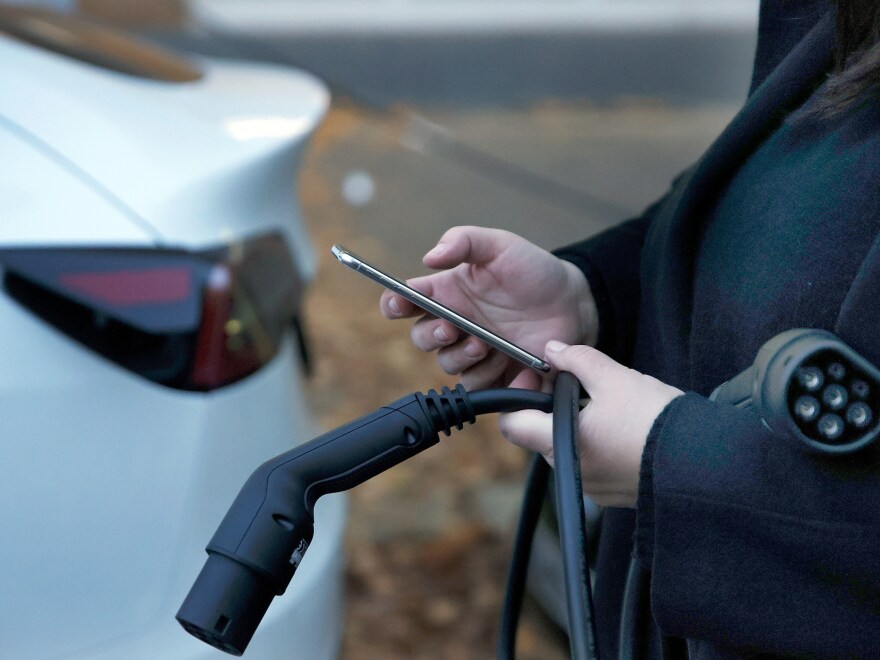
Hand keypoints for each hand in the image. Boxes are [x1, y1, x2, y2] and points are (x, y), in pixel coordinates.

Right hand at [379, 226, 597, 389]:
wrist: (575, 304)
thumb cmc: (534, 271)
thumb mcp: (500, 245)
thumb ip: (464, 241)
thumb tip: (430, 257)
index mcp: (447, 293)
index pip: (405, 301)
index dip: (394, 304)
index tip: (398, 304)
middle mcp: (455, 324)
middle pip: (421, 338)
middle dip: (430, 336)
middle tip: (451, 328)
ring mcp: (474, 352)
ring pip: (447, 364)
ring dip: (461, 356)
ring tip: (486, 344)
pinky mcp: (494, 375)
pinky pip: (475, 386)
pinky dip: (487, 375)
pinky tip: (507, 360)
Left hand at [499, 341, 683, 506]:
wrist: (706, 460)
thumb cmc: (656, 419)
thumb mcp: (614, 377)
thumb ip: (577, 360)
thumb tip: (553, 351)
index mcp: (561, 444)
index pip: (512, 426)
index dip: (518, 396)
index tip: (538, 377)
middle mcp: (570, 471)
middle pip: (539, 433)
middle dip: (551, 404)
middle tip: (575, 380)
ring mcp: (591, 486)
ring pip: (567, 446)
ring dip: (576, 422)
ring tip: (606, 402)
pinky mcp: (612, 492)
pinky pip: (591, 461)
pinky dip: (597, 441)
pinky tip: (623, 426)